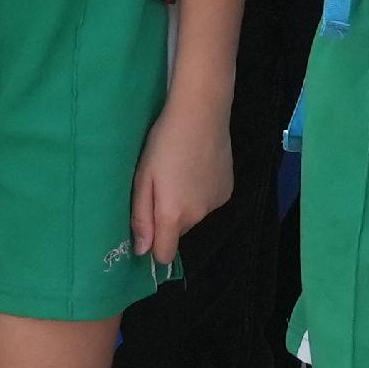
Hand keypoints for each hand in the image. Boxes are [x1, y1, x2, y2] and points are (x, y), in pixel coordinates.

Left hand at [128, 97, 232, 266]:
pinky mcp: (228, 190)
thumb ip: (141, 217)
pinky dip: (201, 193)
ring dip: (185, 205)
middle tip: (161, 186)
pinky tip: (198, 168)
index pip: (165, 254)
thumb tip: (141, 251)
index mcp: (173, 215)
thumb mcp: (143, 178)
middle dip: (168, 218)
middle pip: (178, 232)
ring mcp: (215, 203)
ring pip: (193, 216)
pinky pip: (208, 202)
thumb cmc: (163, 143)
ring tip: (180, 172)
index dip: (154, 247)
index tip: (147, 225)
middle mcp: (198, 216)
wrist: (201, 113)